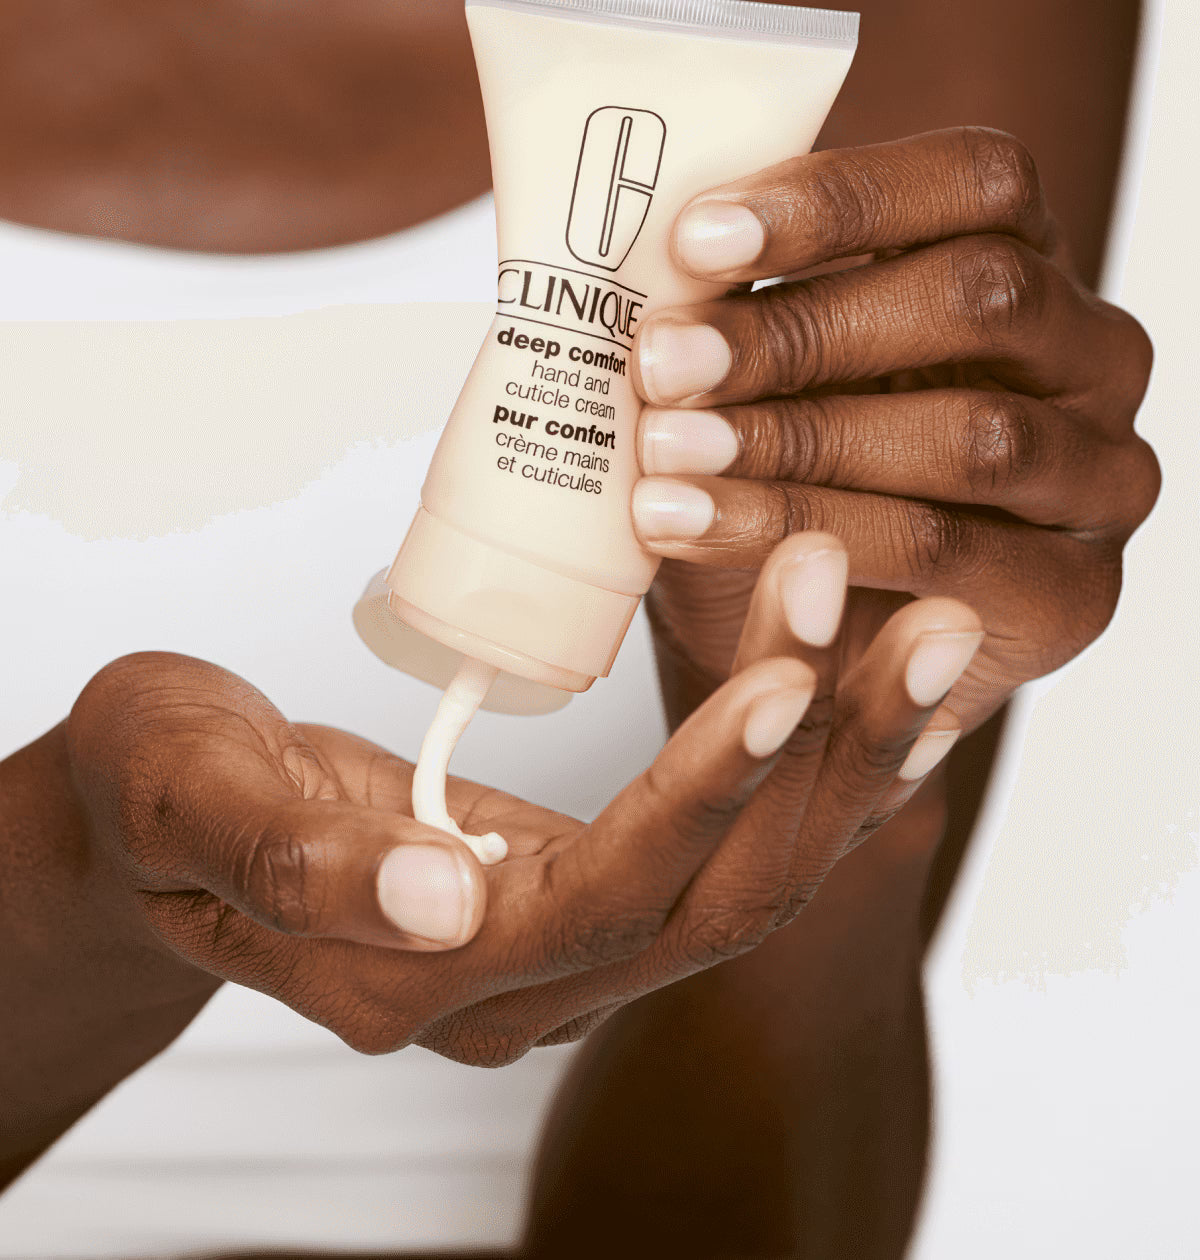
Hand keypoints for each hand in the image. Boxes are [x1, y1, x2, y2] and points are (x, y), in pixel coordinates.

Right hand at [66, 550, 977, 1064]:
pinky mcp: (587, 886)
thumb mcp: (184, 794)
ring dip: (846, 754)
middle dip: (824, 762)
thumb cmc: (162, 785)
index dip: (702, 797)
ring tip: (931, 634)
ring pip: (750, 870)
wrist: (162, 812)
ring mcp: (563, 942)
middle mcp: (519, 983)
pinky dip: (813, 761)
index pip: (606, 904)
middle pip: (721, 896)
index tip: (785, 675)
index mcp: (424, 973)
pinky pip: (732, 839)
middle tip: (914, 623)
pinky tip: (875, 685)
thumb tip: (437, 895)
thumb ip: (295, 857)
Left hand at [632, 127, 1158, 732]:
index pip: (975, 183)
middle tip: (661, 363)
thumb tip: (641, 259)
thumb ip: (741, 306)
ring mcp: (1099, 476)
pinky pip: (946, 551)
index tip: (694, 238)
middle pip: (978, 298)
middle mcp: (1090, 354)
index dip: (837, 199)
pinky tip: (695, 526)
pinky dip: (807, 533)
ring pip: (970, 435)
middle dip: (798, 330)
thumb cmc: (791, 471)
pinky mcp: (1076, 591)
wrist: (820, 637)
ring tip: (663, 454)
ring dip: (795, 441)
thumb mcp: (765, 372)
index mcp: (1026, 259)